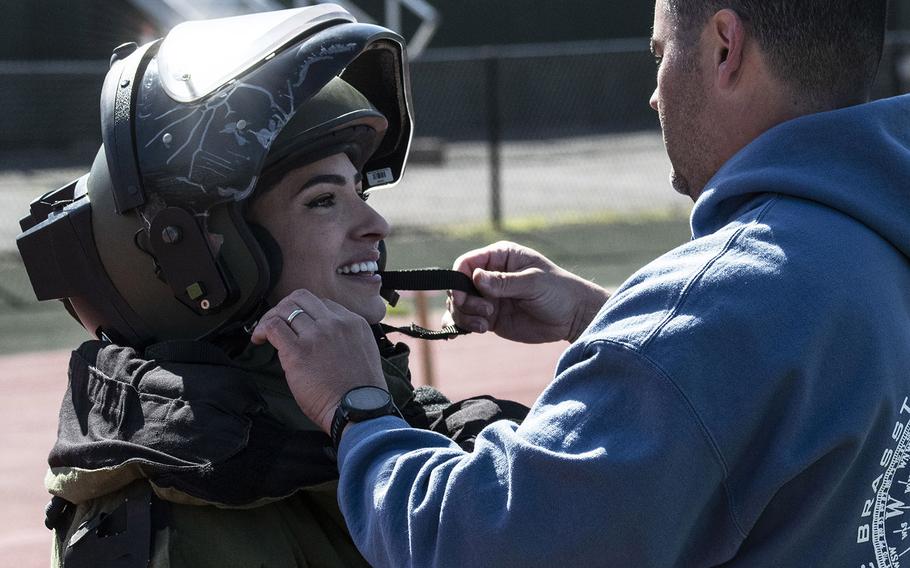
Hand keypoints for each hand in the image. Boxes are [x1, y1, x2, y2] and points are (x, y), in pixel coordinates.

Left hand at [251, 289, 385, 433]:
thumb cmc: (360, 392)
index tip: (296, 326)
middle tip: (277, 323)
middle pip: (302, 298)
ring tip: (264, 333)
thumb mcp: (362, 352)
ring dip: (270, 318)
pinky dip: (262, 329)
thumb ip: (345, 339)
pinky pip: (273, 326)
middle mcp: (335, 323)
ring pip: (285, 308)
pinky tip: (259, 340)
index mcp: (353, 323)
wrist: (359, 410)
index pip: (322, 303)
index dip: (305, 312)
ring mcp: (317, 334)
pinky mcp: (298, 350)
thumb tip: (322, 340)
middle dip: (285, 308)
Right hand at [446, 241, 609, 343]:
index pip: (467, 263)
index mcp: (500, 257)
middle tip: (485, 313)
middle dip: (463, 302)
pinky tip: (474, 331)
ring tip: (485, 325)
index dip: (458, 278)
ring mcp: (489, 298)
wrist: (574, 317)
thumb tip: (476, 277)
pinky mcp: (491, 318)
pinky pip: (468, 320)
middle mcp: (490, 276)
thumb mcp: (533, 283)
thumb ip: (504, 282)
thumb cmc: (558, 291)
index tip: (461, 297)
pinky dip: (464, 326)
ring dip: (465, 316)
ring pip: (460, 305)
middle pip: (459, 286)